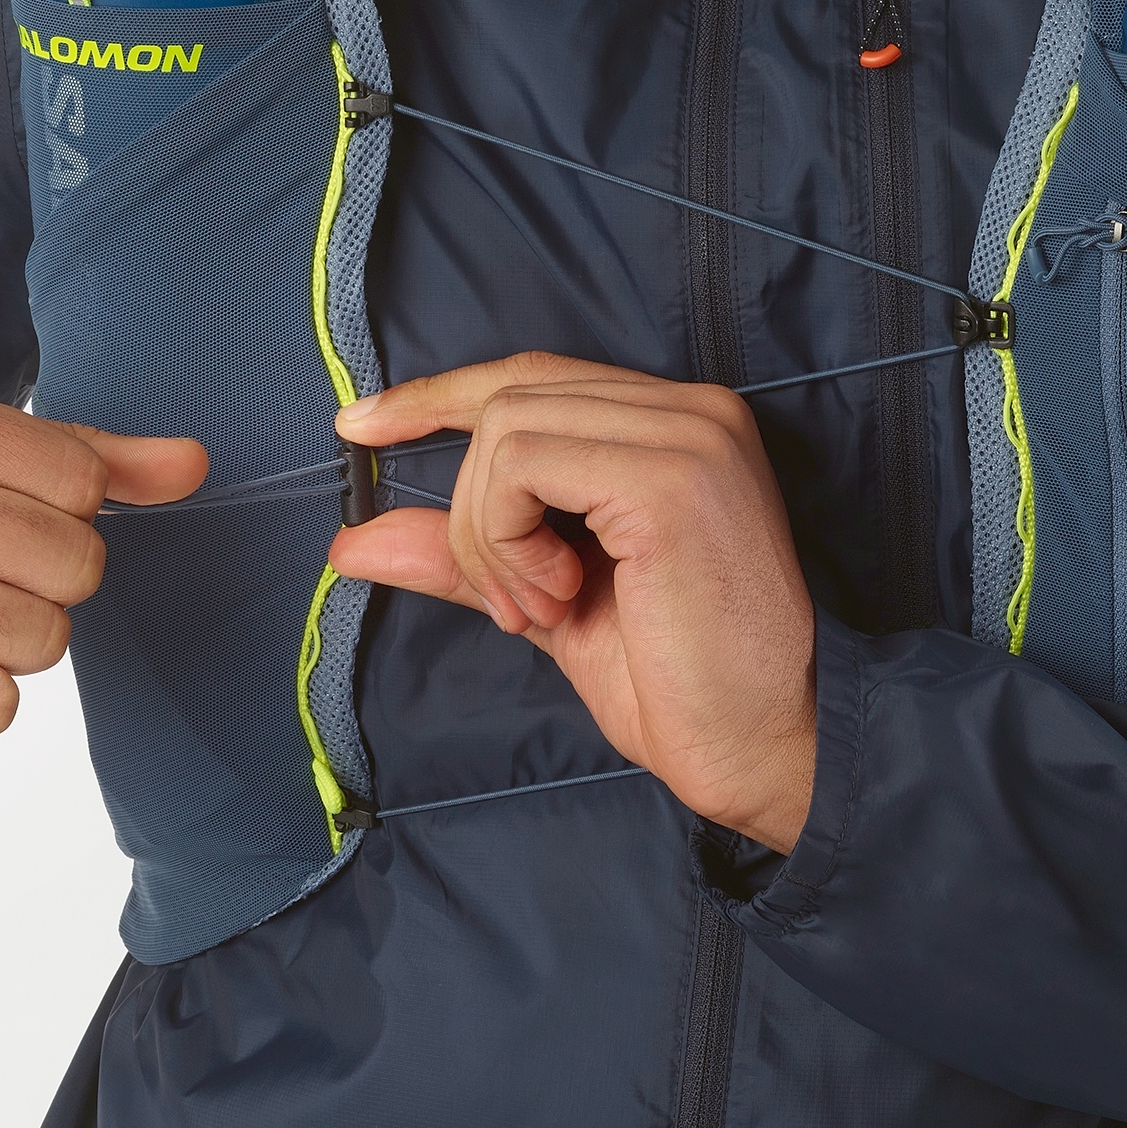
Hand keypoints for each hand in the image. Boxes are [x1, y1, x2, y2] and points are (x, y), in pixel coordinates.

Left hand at [330, 354, 816, 851]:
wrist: (772, 750)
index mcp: (673, 426)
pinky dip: (507, 539)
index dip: (438, 396)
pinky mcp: (669, 474)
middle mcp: (691, 409)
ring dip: (490, 537)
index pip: (530, 377)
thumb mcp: (547, 604)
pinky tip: (559, 600)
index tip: (359, 426)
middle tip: (515, 605)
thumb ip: (464, 556)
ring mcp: (686, 433)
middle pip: (507, 401)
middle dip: (473, 512)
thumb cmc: (681, 685)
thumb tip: (354, 538)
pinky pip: (522, 462)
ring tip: (545, 610)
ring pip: (504, 430)